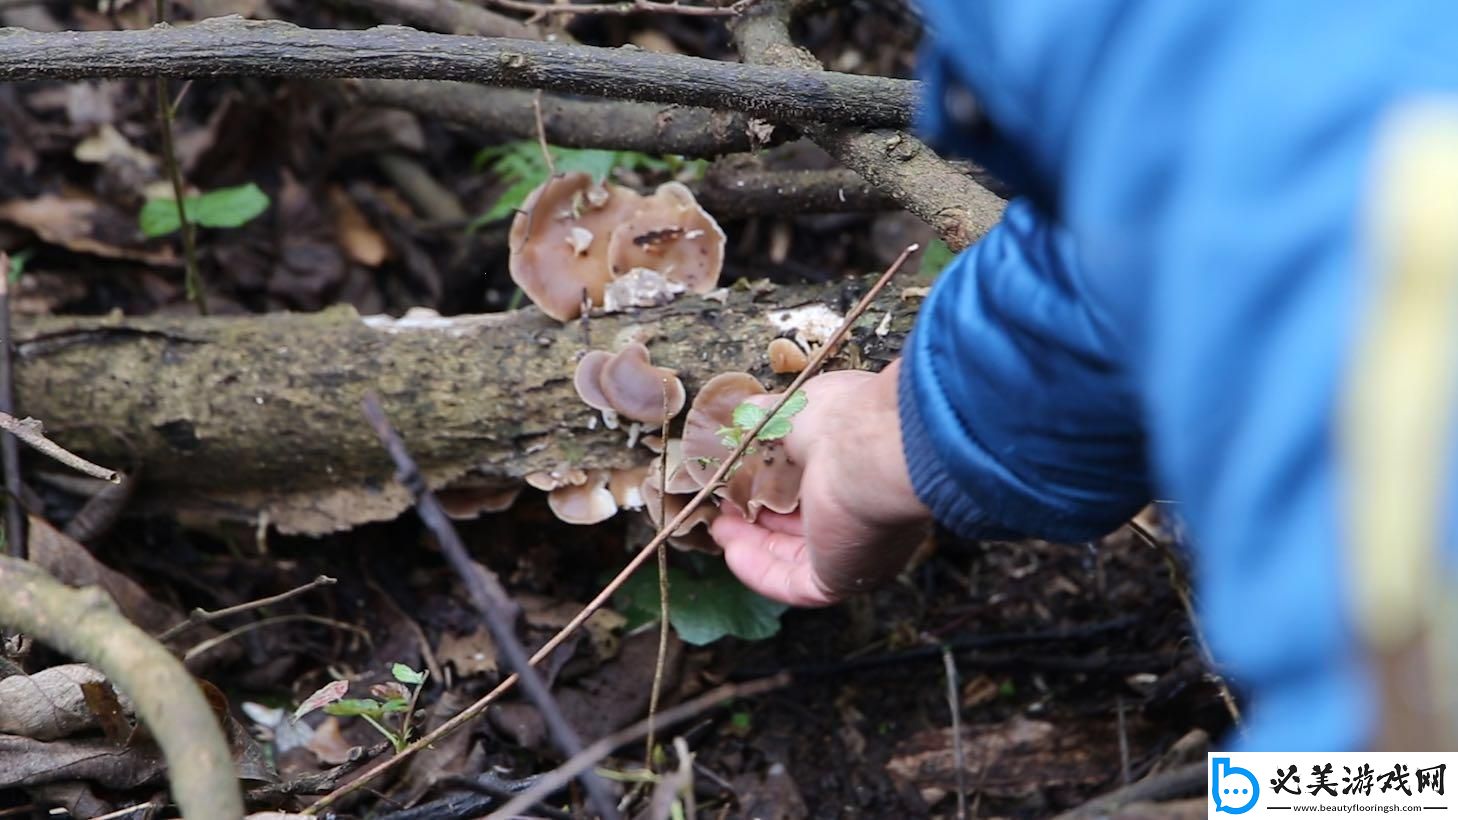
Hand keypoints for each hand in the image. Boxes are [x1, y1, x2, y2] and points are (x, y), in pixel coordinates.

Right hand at [710, 359, 930, 605]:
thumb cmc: (846, 418)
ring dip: (753, 545)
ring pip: (795, 559)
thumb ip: (773, 418)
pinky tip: (730, 552)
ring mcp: (856, 550)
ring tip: (720, 526)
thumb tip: (750, 411)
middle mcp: (869, 515)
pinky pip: (791, 584)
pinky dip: (758, 571)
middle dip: (762, 520)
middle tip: (728, 507)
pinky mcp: (839, 579)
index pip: (823, 491)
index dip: (782, 488)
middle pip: (806, 529)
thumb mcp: (797, 410)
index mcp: (867, 474)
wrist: (869, 447)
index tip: (746, 480)